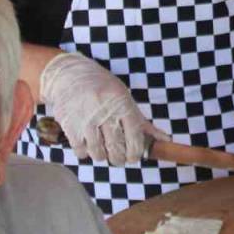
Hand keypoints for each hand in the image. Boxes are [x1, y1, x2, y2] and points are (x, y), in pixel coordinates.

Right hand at [40, 52, 166, 165]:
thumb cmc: (102, 87)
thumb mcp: (125, 98)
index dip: (135, 153)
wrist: (68, 74)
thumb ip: (143, 122)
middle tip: (118, 158)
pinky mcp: (69, 124)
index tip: (133, 157)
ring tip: (102, 152)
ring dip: (102, 156)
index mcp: (122, 103)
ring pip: (98, 152)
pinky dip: (85, 153)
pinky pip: (80, 150)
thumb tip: (165, 140)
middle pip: (116, 148)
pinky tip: (87, 145)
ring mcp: (85, 118)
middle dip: (119, 159)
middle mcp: (104, 110)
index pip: (134, 136)